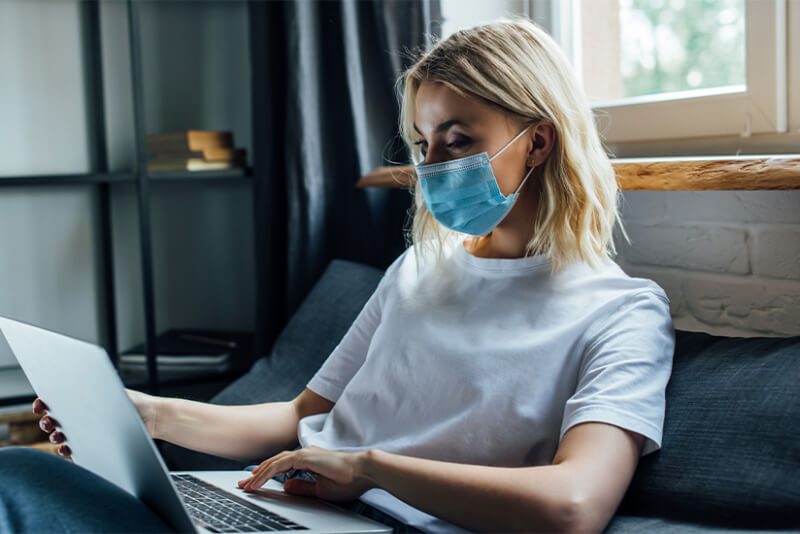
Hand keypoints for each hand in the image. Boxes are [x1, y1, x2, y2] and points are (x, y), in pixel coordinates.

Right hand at [32, 388, 159, 457]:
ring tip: (58, 436)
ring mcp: (84, 430)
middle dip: (47, 421)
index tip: (41, 405)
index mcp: (83, 397)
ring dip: (55, 436)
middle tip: (49, 423)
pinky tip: (67, 449)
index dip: (44, 402)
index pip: (55, 399)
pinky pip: (73, 449)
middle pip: (53, 418)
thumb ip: (98, 393)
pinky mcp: (91, 444)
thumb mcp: (115, 394)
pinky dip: (66, 450)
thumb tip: (79, 393)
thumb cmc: (135, 402)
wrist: (151, 419)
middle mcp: (81, 414)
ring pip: (60, 435)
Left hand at [237, 445, 375, 501]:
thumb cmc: (348, 480)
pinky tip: (258, 480)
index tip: (254, 483)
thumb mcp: (320, 489)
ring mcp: (304, 453)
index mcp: (308, 459)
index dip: (266, 474)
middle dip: (257, 474)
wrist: (363, 472)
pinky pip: (280, 465)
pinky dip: (267, 472)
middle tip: (243, 484)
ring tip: (246, 484)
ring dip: (258, 473)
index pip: (282, 466)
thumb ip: (303, 486)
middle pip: (274, 462)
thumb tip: (286, 487)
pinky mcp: (305, 456)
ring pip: (274, 462)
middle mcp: (304, 453)